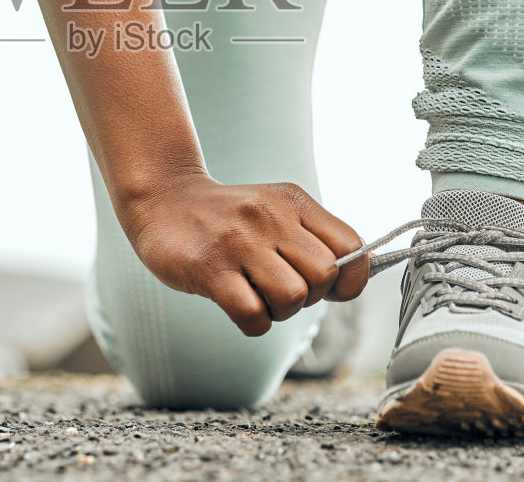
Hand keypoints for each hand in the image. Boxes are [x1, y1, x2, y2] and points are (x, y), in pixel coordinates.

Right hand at [117, 174, 369, 336]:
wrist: (161, 199)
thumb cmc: (226, 217)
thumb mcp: (275, 209)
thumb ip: (315, 235)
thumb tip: (362, 269)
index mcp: (293, 202)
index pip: (351, 246)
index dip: (350, 278)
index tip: (328, 287)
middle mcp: (270, 217)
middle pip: (324, 275)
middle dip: (311, 296)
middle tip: (283, 289)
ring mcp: (239, 241)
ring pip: (293, 297)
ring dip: (281, 310)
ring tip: (259, 296)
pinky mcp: (210, 268)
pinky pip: (253, 315)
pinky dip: (253, 323)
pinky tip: (239, 305)